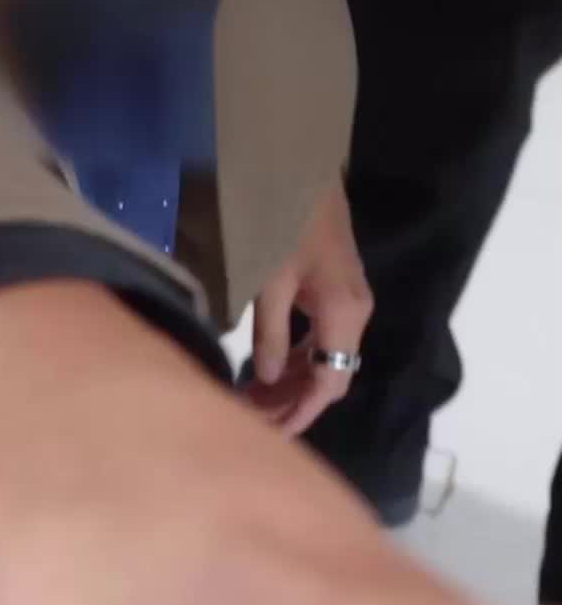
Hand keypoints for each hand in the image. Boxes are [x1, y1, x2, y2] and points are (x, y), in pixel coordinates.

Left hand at [246, 179, 371, 436]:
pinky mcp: (336, 287)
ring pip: (326, 357)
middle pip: (330, 376)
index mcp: (343, 317)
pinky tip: (267, 368)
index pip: (330, 384)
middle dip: (293, 403)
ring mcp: (348, 300)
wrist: (300, 168)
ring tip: (252, 401)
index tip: (270, 436)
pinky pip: (321, 337)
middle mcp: (355, 313)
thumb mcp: (268, 281)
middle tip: (250, 421)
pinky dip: (297, 356)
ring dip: (293, 381)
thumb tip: (267, 380)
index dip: (301, 414)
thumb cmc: (280, 222)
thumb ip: (269, 335)